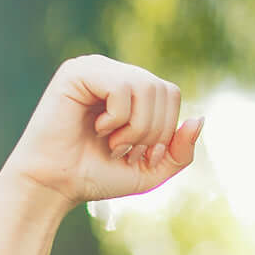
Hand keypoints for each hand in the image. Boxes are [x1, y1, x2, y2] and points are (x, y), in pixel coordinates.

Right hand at [1, 54, 204, 204]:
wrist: (54, 186)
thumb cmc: (95, 176)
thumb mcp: (150, 170)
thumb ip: (180, 151)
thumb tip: (200, 119)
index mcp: (129, 88)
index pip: (170, 93)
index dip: (166, 129)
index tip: (141, 155)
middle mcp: (113, 72)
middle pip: (163, 89)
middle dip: (152, 131)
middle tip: (123, 151)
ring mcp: (94, 68)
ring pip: (146, 87)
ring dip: (136, 127)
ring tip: (112, 143)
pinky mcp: (76, 72)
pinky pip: (122, 87)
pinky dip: (118, 118)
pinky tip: (98, 129)